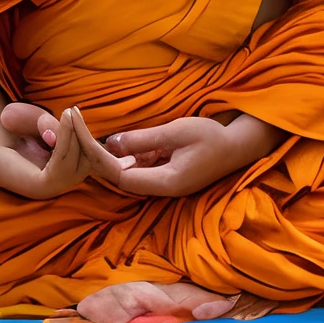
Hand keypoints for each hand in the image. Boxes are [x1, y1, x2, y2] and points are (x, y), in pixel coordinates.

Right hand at [0, 51, 129, 200]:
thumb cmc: (2, 125)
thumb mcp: (11, 119)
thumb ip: (32, 123)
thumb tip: (54, 131)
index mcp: (25, 182)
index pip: (56, 175)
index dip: (66, 147)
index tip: (66, 114)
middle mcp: (44, 189)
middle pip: (76, 172)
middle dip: (80, 142)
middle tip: (74, 111)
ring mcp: (58, 183)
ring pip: (85, 168)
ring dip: (88, 143)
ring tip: (79, 116)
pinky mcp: (69, 171)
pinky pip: (88, 162)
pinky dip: (96, 148)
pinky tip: (108, 137)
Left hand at [103, 113, 284, 196]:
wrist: (238, 147)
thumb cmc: (210, 137)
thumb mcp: (176, 132)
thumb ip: (144, 139)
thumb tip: (112, 142)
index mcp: (164, 183)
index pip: (121, 176)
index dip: (101, 159)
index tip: (85, 139)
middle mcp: (161, 190)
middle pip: (122, 178)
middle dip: (102, 158)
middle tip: (86, 136)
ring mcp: (165, 186)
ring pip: (131, 173)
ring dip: (117, 156)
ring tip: (100, 135)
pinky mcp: (169, 177)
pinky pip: (143, 169)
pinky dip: (133, 155)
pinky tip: (128, 141)